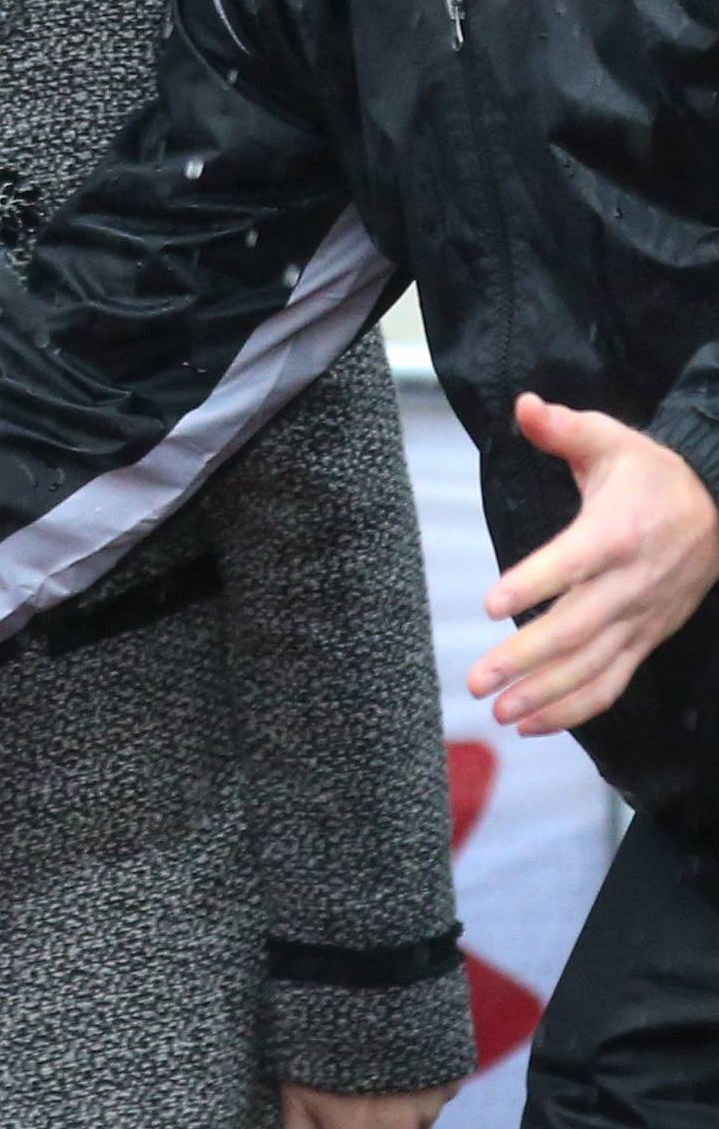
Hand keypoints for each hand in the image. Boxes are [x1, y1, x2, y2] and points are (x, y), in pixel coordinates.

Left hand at [470, 396, 718, 733]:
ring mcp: (641, 618)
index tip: (492, 603)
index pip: (574, 562)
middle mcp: (632, 583)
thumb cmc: (650, 474)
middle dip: (526, 657)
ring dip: (545, 694)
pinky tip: (533, 723)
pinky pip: (612, 682)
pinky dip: (575, 709)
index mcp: (618, 531)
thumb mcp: (610, 440)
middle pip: (578, 627)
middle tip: (478, 679)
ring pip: (593, 665)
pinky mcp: (645, 639)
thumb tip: (524, 405)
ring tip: (499, 712)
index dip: (535, 582)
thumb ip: (563, 428)